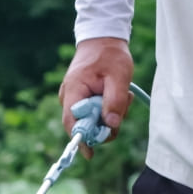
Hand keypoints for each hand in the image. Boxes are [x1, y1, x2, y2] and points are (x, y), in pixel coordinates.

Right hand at [59, 37, 132, 158]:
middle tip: (124, 106)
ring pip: (91, 121)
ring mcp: (74, 99)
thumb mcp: (119, 75)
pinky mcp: (81, 100)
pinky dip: (107, 110)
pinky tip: (117, 96)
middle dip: (105, 123)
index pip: (72, 123)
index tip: (90, 154)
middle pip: (84, 125)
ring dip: (110, 115)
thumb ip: (115, 100)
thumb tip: (111, 125)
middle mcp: (68, 98)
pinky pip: (94, 114)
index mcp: (73, 91)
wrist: (102, 39)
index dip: (81, 140)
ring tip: (124, 96)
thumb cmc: (110, 55)